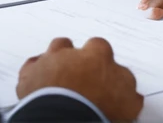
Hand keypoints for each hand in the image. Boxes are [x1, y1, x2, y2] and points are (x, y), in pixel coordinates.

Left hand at [16, 36, 142, 120]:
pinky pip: (30, 66)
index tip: (101, 76)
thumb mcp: (127, 102)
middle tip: (79, 77)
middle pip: (75, 47)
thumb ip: (128, 90)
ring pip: (54, 50)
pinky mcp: (30, 76)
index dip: (101, 63)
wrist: (66, 118)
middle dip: (76, 58)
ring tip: (59, 76)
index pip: (102, 49)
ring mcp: (50, 62)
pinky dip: (33, 73)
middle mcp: (73, 53)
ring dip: (56, 60)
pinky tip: (37, 81)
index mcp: (98, 54)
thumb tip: (132, 95)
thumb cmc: (96, 108)